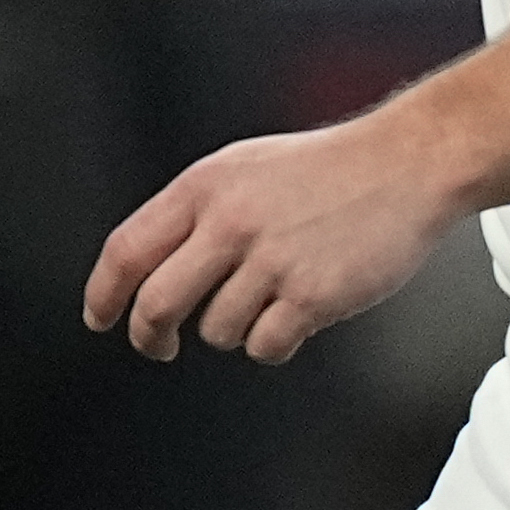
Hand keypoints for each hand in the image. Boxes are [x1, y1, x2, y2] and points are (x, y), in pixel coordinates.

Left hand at [85, 112, 461, 365]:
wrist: (408, 162)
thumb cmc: (329, 168)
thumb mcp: (245, 167)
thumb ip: (196, 211)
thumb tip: (145, 269)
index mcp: (206, 187)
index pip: (126, 251)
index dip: (103, 295)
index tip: (101, 318)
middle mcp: (231, 222)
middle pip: (156, 305)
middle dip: (151, 337)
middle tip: (160, 345)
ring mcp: (271, 261)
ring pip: (216, 331)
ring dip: (235, 327)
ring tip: (272, 293)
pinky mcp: (311, 295)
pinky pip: (265, 347)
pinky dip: (274, 342)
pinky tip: (297, 312)